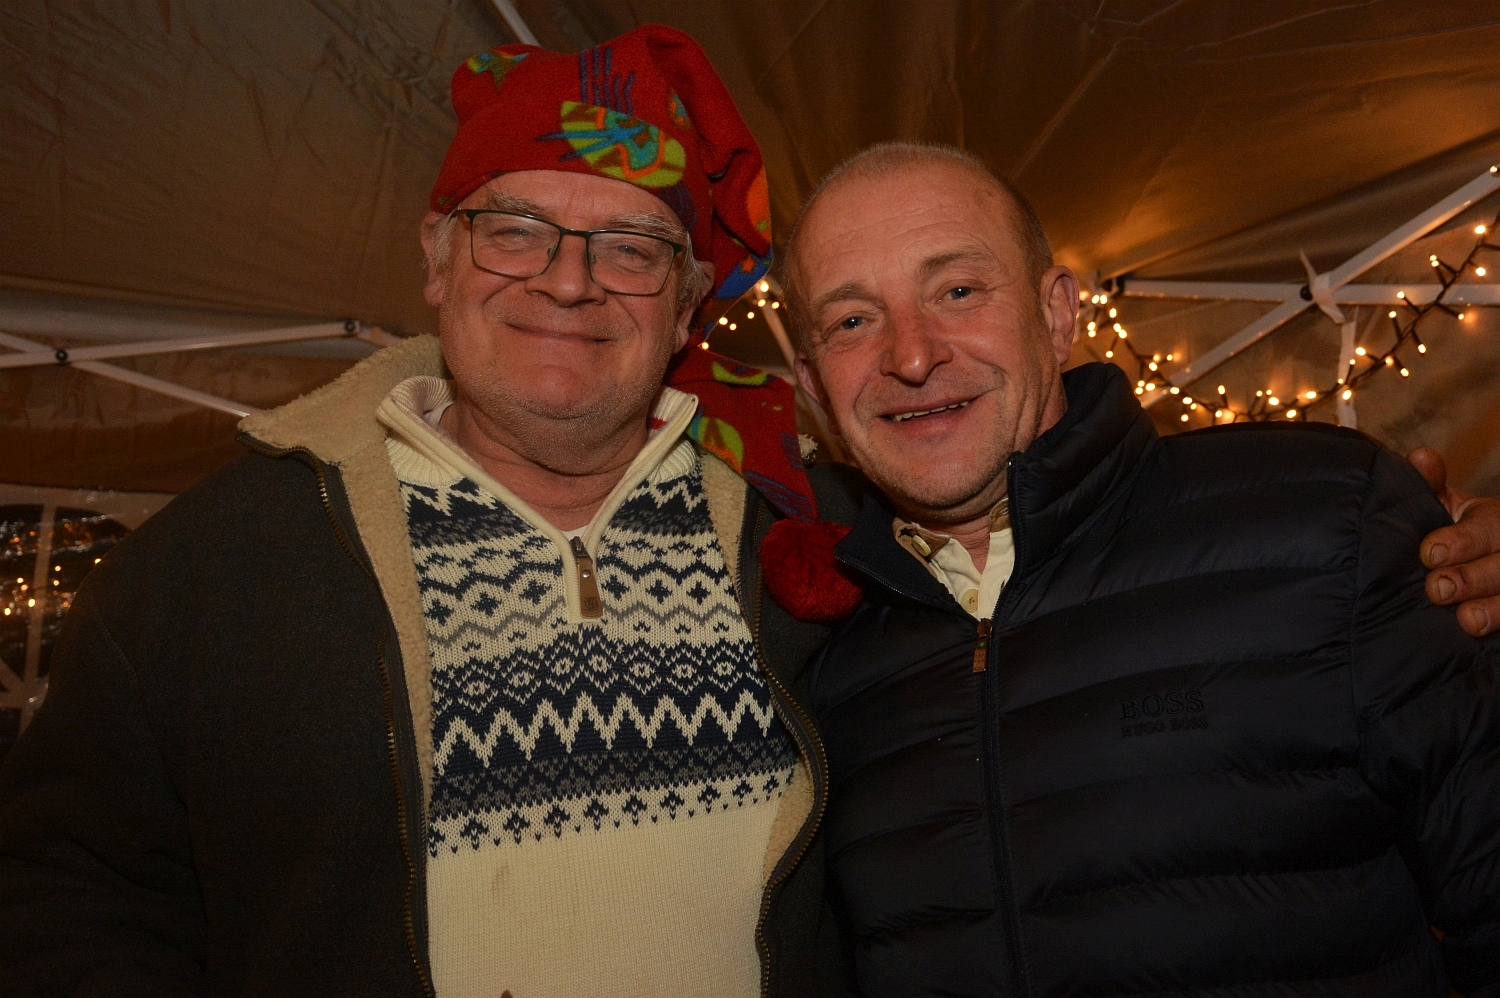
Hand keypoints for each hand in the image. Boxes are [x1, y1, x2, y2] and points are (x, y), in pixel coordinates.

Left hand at [1409, 448, 1499, 636]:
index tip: (1428, 553)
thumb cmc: (1446, 537)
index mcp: (1492, 521)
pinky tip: (1483, 642)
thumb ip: (1429, 486)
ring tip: (1467, 621)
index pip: (1485, 528)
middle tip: (1438, 589)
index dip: (1460, 541)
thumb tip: (1422, 458)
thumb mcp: (1439, 509)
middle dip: (1473, 577)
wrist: (1464, 569)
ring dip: (1495, 610)